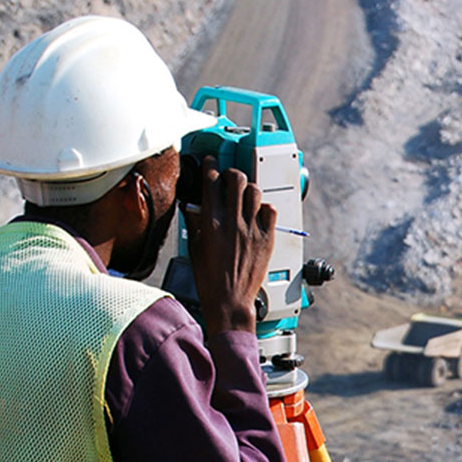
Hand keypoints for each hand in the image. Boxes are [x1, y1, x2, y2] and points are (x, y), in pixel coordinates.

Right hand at [182, 156, 275, 333]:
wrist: (229, 300)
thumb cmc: (210, 279)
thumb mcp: (194, 248)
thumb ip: (194, 223)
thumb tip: (191, 206)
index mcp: (211, 223)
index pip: (212, 181)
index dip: (211, 166)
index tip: (210, 161)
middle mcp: (233, 222)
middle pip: (236, 179)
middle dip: (231, 172)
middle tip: (229, 177)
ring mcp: (252, 229)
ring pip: (255, 191)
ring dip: (248, 188)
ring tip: (244, 194)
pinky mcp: (267, 239)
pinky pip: (270, 210)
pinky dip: (264, 207)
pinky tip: (258, 212)